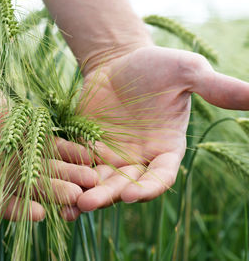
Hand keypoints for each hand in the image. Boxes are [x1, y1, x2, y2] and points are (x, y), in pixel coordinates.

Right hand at [0, 42, 98, 220]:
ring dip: (65, 174)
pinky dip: (66, 149)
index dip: (11, 208)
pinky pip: (46, 143)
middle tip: (78, 197)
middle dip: (49, 193)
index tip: (38, 213)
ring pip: (40, 168)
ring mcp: (4, 149)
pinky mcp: (18, 129)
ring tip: (93, 179)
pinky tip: (88, 154)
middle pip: (21, 187)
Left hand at [74, 45, 248, 212]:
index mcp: (166, 149)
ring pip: (98, 181)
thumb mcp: (186, 71)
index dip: (150, 187)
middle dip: (108, 194)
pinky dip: (66, 175)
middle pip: (125, 185)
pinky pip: (76, 166)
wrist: (119, 63)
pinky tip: (50, 183)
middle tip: (90, 201)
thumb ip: (215, 87)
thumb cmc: (155, 67)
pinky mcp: (87, 148)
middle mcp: (138, 159)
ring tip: (68, 200)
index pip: (161, 176)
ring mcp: (111, 156)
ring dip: (84, 191)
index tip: (134, 193)